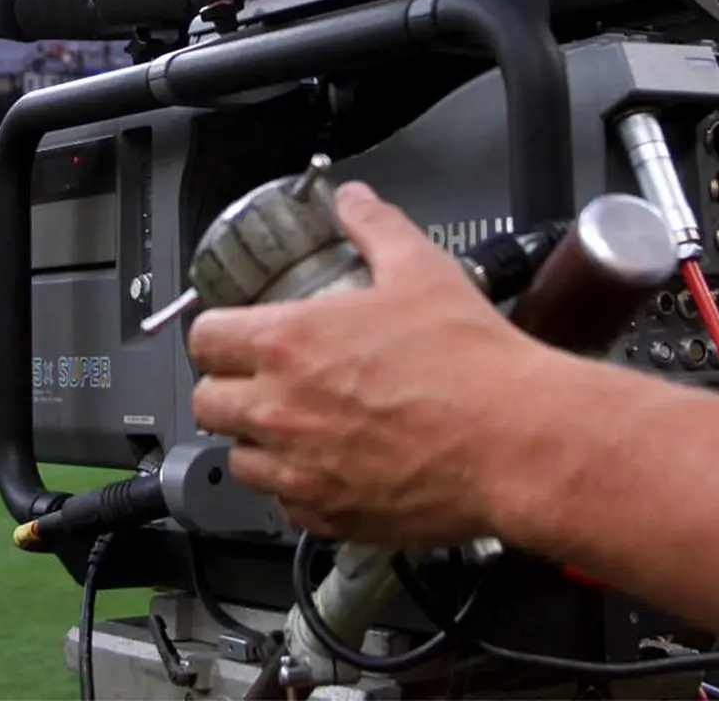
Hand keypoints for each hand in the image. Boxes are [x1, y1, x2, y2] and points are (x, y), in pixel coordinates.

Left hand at [186, 180, 539, 544]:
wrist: (514, 439)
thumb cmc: (470, 364)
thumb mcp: (420, 268)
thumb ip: (375, 228)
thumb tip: (356, 202)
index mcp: (288, 342)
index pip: (204, 338)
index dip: (218, 333)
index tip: (232, 335)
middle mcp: (280, 409)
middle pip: (207, 402)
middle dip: (228, 387)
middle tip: (260, 381)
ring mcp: (300, 469)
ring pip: (237, 459)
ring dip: (255, 442)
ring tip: (293, 426)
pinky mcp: (329, 516)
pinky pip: (284, 507)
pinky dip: (296, 489)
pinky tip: (327, 466)